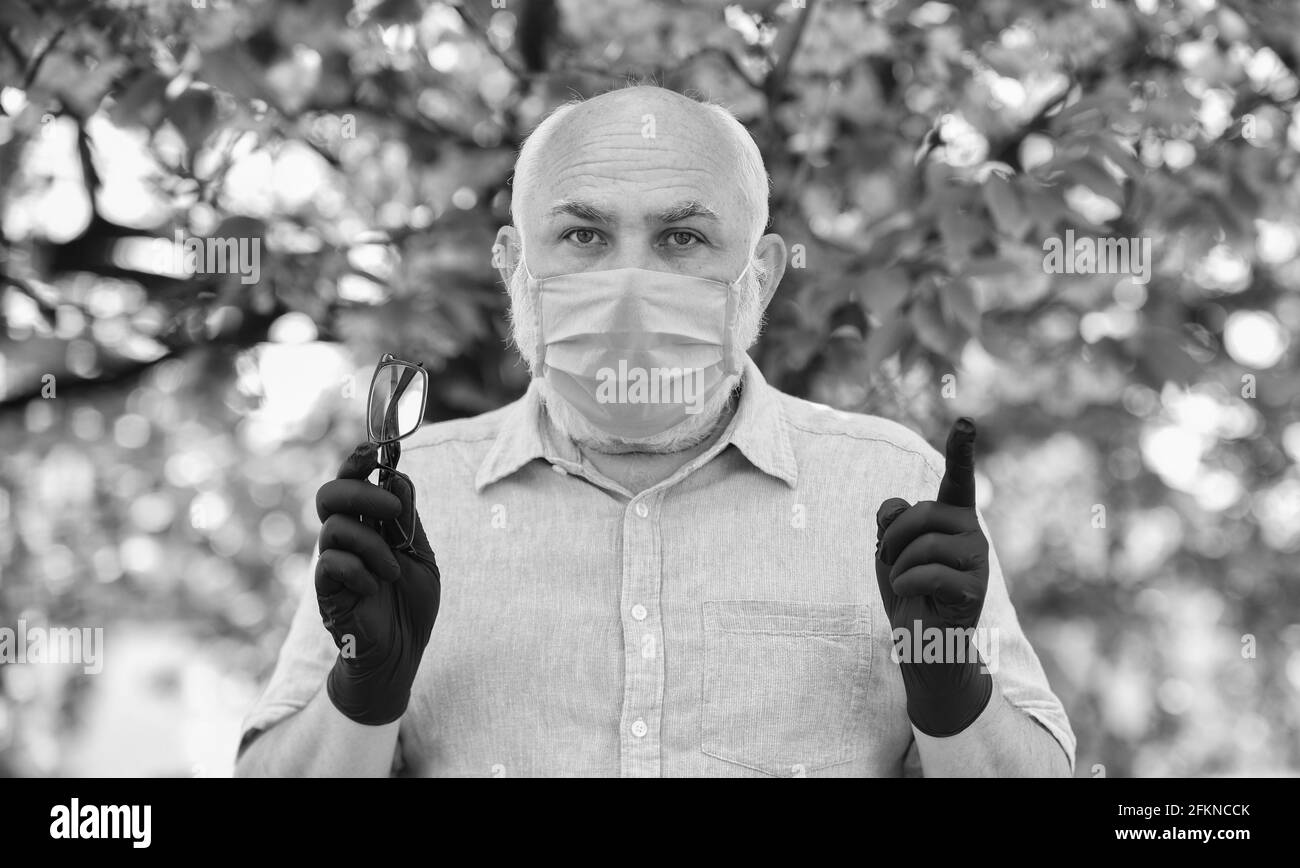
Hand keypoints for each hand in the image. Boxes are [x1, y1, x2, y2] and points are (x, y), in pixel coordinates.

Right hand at [314, 442, 440, 725]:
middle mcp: (346, 538)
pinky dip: (358, 570)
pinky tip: (374, 589)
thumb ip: (408, 520)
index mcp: (369, 524)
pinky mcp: (326, 591)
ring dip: (372, 545)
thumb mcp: (420, 555)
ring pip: (334, 528)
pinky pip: (330, 563)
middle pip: (330, 494)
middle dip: (361, 493)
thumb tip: (397, 477)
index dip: (357, 462)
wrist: (402, 653)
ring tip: (393, 572)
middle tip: (392, 511)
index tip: (375, 452)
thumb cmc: (410, 604)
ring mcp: (333, 563)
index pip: (352, 482)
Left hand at [874, 418, 992, 736]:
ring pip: (923, 544)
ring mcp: (977, 561)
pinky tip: (908, 595)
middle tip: (888, 561)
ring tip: (904, 582)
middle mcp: (972, 533)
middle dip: (892, 538)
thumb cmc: (908, 589)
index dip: (962, 450)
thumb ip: (891, 519)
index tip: (966, 422)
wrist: (922, 640)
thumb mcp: (890, 548)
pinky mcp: (972, 590)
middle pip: (921, 513)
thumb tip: (896, 507)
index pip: (958, 479)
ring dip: (897, 566)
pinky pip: (926, 573)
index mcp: (953, 517)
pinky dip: (904, 584)